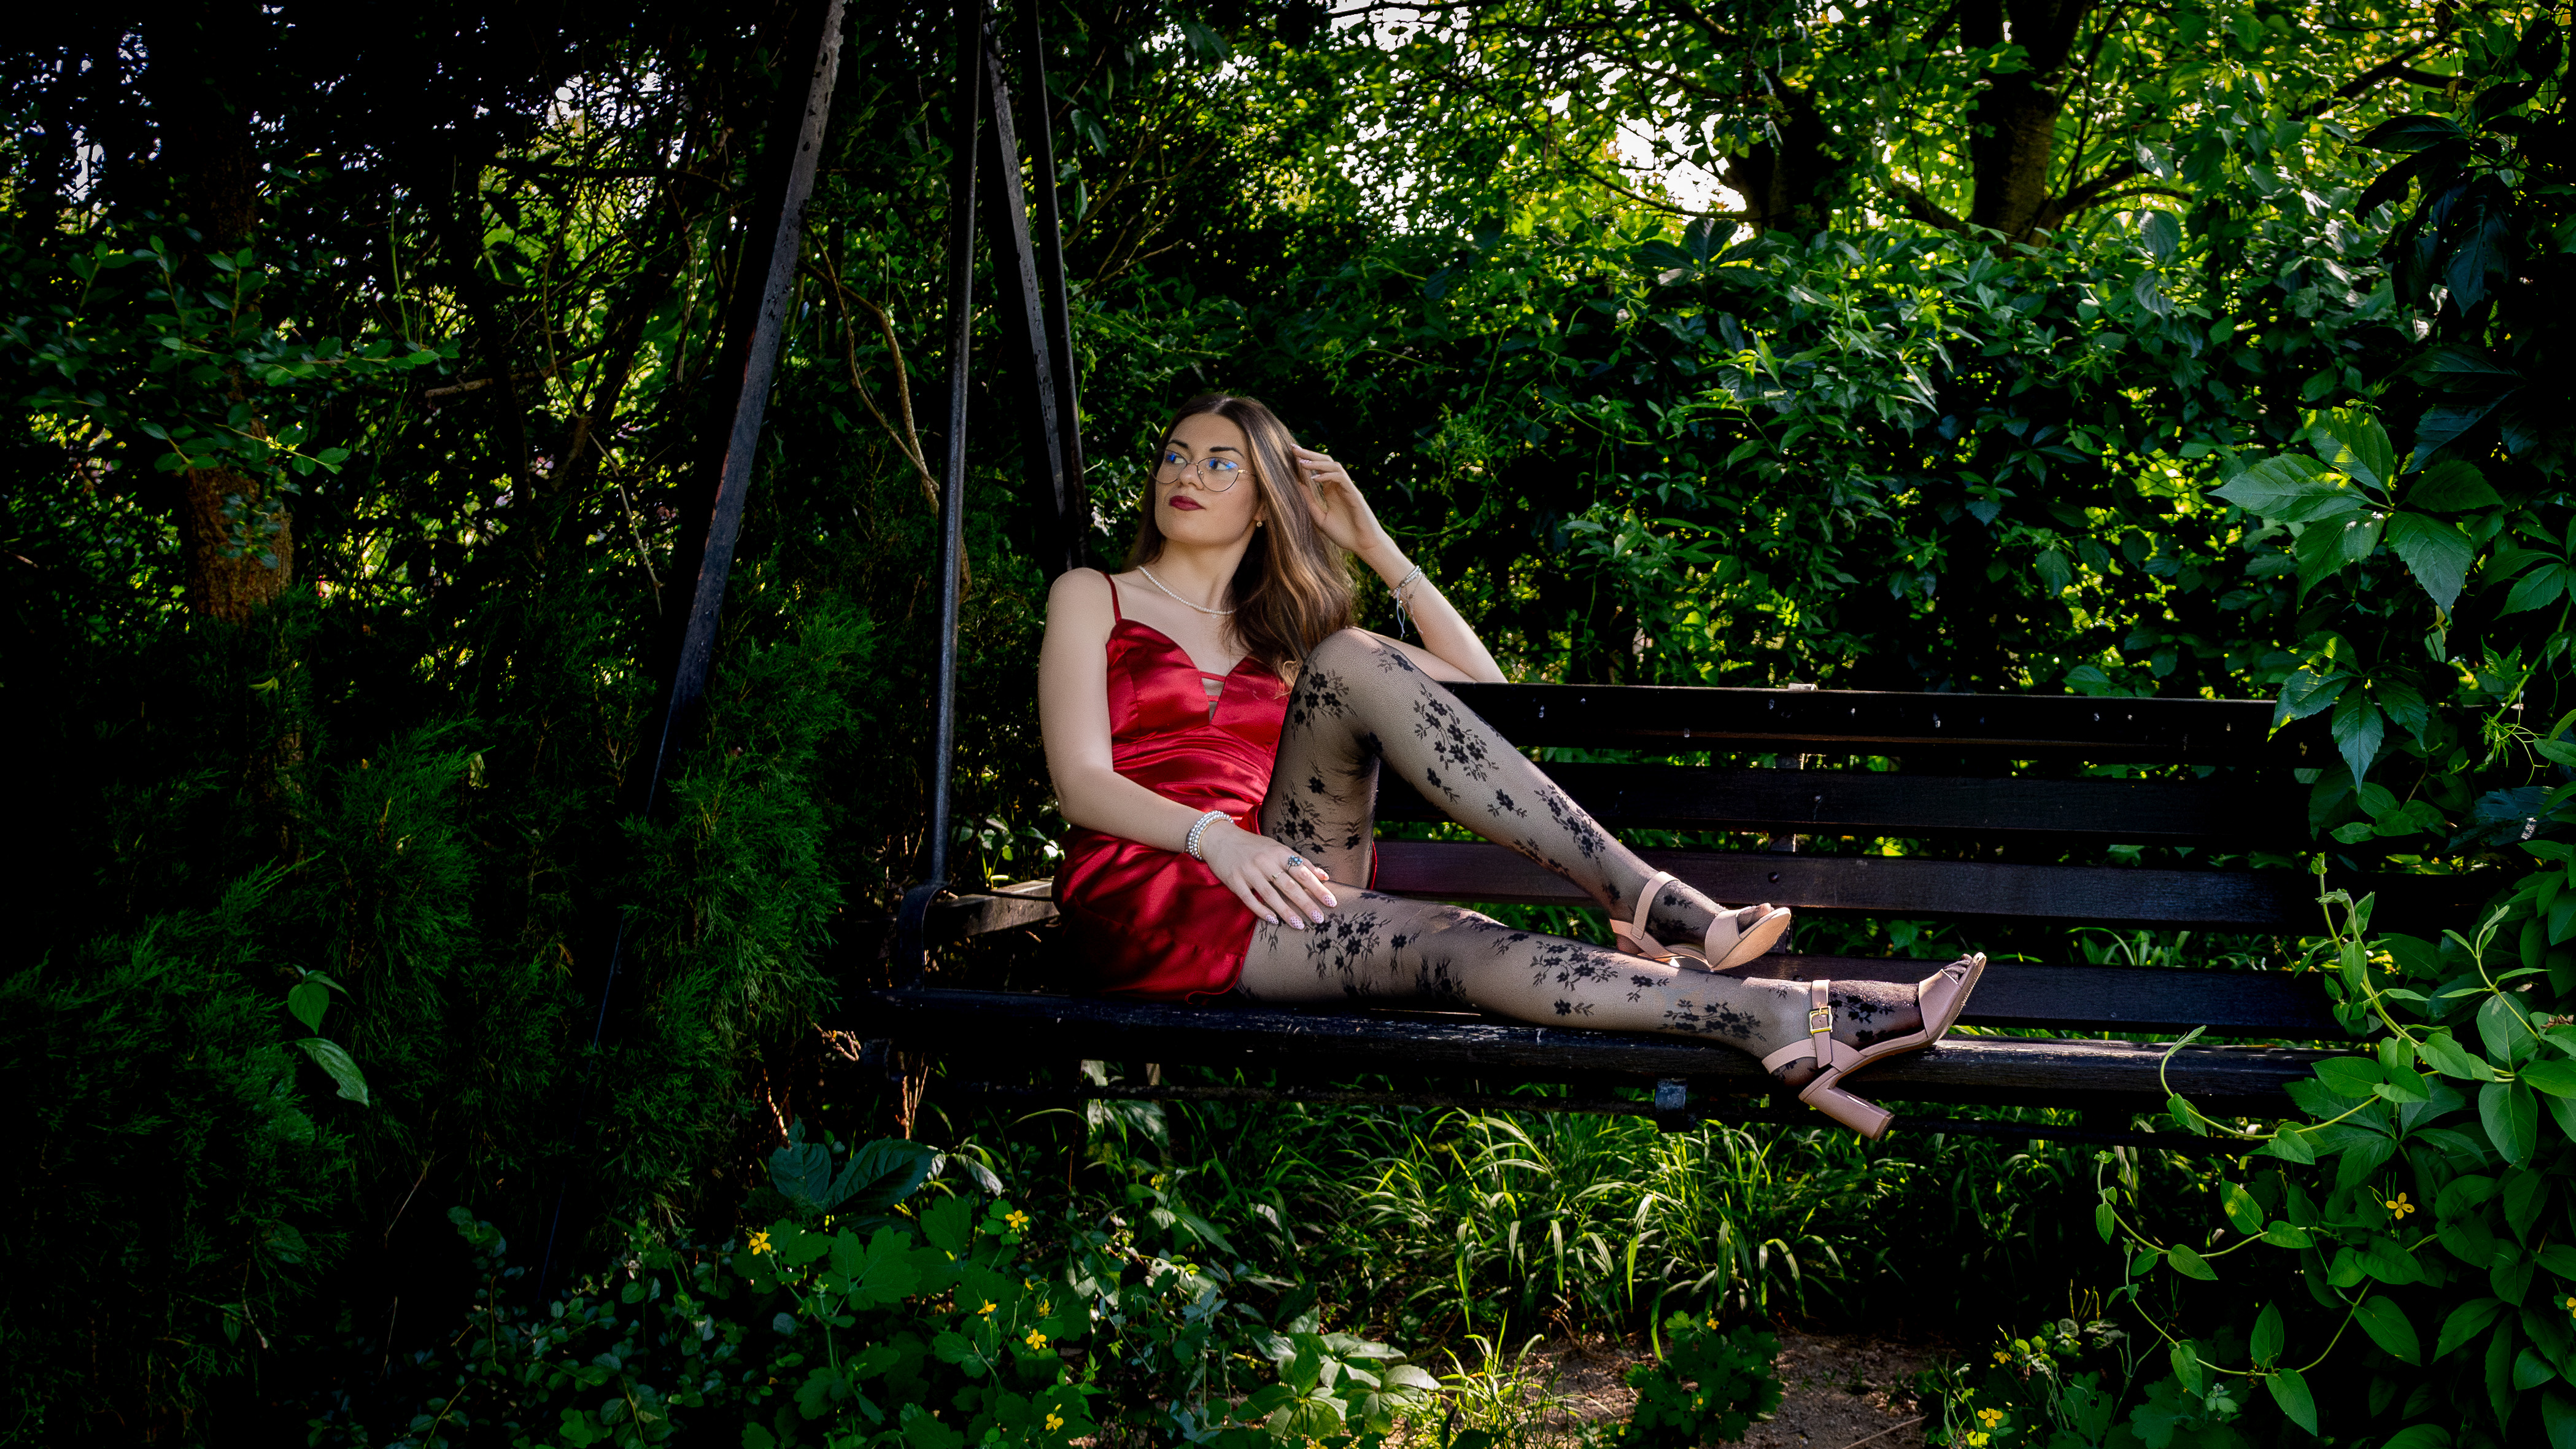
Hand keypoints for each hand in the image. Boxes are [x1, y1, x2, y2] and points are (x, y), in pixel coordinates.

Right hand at [1196, 821, 1336, 928]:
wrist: (1220, 838)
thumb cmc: (1253, 845)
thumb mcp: (1277, 848)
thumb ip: (1300, 861)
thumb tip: (1324, 876)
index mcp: (1279, 852)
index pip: (1303, 871)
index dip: (1318, 887)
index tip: (1331, 902)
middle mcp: (1265, 861)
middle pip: (1289, 885)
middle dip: (1306, 903)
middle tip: (1320, 919)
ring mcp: (1249, 871)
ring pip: (1270, 895)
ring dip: (1286, 911)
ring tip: (1299, 925)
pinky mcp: (1234, 880)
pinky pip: (1249, 899)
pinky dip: (1261, 911)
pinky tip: (1273, 921)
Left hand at [1291, 445, 1393, 562]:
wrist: (1363, 546)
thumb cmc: (1344, 534)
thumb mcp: (1320, 518)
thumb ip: (1309, 502)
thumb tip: (1295, 486)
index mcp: (1331, 491)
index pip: (1318, 469)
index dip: (1306, 460)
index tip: (1291, 453)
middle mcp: (1339, 486)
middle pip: (1325, 462)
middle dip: (1309, 454)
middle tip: (1293, 448)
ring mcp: (1348, 489)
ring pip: (1334, 466)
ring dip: (1318, 463)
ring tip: (1302, 463)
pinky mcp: (1354, 495)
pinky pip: (1341, 479)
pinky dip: (1328, 476)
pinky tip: (1315, 478)